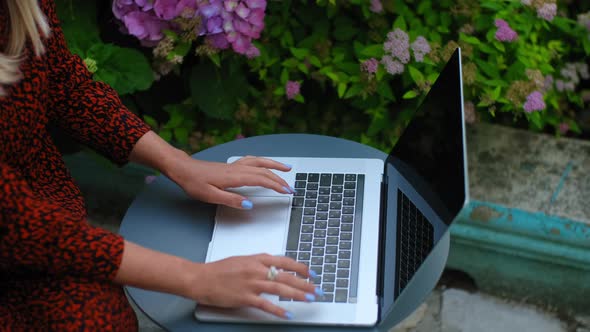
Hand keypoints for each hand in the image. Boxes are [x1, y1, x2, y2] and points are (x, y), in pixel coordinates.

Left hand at [129, 132, 294, 208]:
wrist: (182, 168)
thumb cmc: (193, 182)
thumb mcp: (210, 196)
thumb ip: (231, 199)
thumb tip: (250, 203)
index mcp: (234, 177)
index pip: (261, 180)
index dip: (277, 186)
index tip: (287, 192)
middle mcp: (237, 169)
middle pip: (264, 172)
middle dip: (280, 179)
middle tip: (291, 188)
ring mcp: (235, 165)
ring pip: (260, 162)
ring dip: (274, 165)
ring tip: (287, 169)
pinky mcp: (231, 165)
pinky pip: (252, 160)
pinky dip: (263, 161)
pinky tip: (265, 164)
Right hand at [191, 254, 321, 318]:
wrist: (201, 278)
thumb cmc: (219, 270)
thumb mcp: (242, 260)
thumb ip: (259, 263)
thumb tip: (274, 266)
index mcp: (257, 259)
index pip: (284, 261)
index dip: (300, 267)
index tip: (311, 272)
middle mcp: (257, 270)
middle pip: (286, 276)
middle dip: (305, 283)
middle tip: (317, 288)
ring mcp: (251, 284)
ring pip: (280, 289)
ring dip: (298, 294)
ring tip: (310, 298)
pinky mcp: (245, 297)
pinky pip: (266, 305)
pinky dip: (278, 310)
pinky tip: (287, 314)